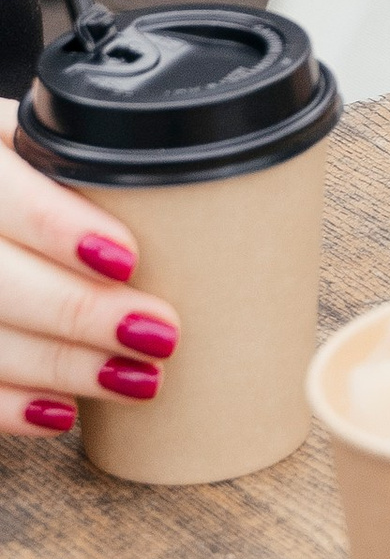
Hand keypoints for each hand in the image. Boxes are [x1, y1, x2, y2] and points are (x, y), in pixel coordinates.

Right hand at [0, 121, 180, 434]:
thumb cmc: (34, 174)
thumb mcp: (49, 146)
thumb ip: (94, 163)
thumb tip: (200, 188)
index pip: (5, 194)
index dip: (58, 228)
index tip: (125, 258)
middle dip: (81, 313)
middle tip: (159, 335)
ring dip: (63, 367)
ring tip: (138, 380)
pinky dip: (12, 406)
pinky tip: (64, 412)